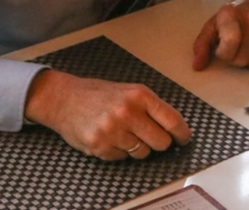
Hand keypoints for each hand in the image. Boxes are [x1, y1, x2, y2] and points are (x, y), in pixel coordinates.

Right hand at [24, 69, 190, 159]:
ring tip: (124, 133)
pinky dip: (119, 152)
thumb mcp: (130, 91)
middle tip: (151, 138)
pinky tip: (109, 138)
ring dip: (138, 148)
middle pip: (161, 142)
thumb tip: (175, 129)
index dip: (182, 134)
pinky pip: (122, 158)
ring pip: (142, 153)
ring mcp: (112, 130)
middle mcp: (127, 112)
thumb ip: (151, 108)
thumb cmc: (100, 95)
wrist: (64, 99)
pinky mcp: (99, 145)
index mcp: (140, 95)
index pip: (172, 120)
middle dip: (159, 143)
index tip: (184, 139)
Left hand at [192, 0, 248, 69]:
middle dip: (238, 57)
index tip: (224, 47)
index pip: (229, 45)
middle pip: (242, 60)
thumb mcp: (215, 24)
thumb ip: (202, 44)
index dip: (224, 53)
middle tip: (240, 44)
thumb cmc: (237, 14)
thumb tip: (197, 66)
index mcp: (231, 15)